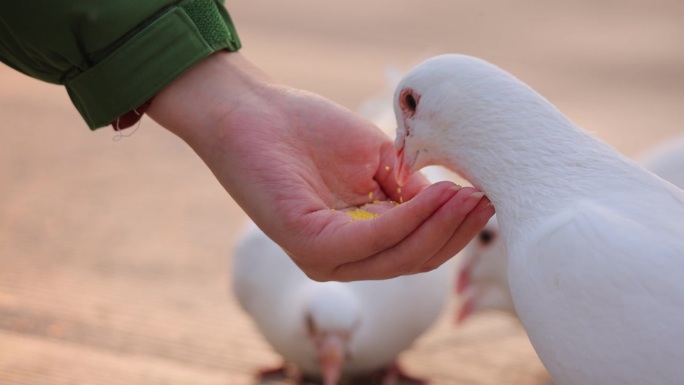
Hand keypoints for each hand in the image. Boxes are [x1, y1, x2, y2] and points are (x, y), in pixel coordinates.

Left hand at [147, 51, 493, 280]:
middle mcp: (344, 259)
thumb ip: (412, 189)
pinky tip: (435, 193)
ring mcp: (325, 258)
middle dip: (457, 231)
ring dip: (439, 226)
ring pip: (399, 256)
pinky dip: (408, 219)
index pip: (420, 248)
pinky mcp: (309, 245)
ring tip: (467, 194)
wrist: (256, 113)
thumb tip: (451, 203)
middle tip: (488, 198)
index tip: (490, 197)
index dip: (458, 228)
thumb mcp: (378, 162)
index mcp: (361, 241)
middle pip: (416, 259)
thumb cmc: (312, 132)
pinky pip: (371, 241)